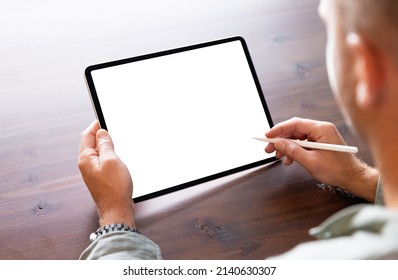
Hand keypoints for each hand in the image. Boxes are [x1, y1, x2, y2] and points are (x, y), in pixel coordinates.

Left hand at [78, 121, 134, 226]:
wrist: (117, 209)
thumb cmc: (114, 189)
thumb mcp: (112, 161)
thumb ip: (105, 145)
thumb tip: (101, 133)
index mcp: (86, 159)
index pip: (87, 136)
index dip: (95, 126)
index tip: (101, 119)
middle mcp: (87, 165)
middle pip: (91, 144)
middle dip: (101, 135)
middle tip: (111, 130)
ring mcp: (93, 172)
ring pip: (98, 153)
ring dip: (106, 147)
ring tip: (115, 142)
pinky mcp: (100, 178)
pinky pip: (103, 162)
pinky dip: (109, 156)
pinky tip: (117, 158)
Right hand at [264, 117, 378, 201]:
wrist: (353, 178)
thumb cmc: (338, 170)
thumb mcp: (311, 162)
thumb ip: (293, 151)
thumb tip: (278, 143)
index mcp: (322, 129)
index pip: (295, 123)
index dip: (279, 129)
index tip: (268, 135)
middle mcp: (322, 129)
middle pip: (295, 130)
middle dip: (280, 139)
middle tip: (268, 148)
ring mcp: (321, 136)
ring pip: (297, 137)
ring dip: (286, 146)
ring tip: (277, 156)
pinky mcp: (320, 143)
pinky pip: (303, 143)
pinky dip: (294, 150)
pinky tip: (289, 159)